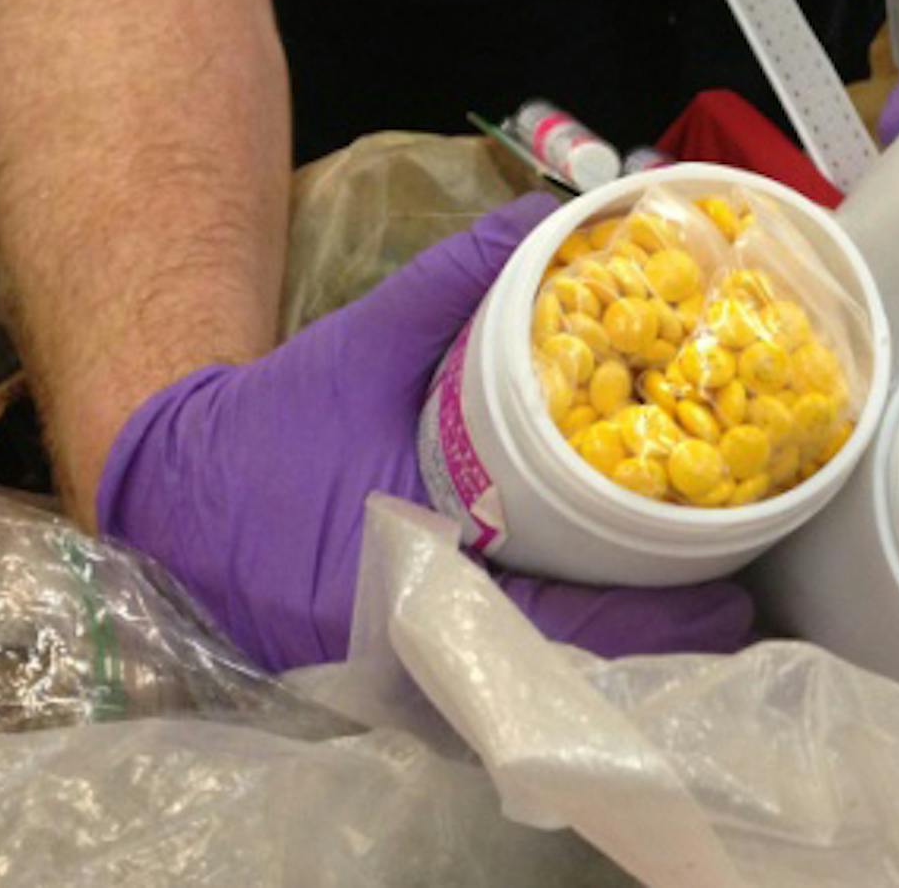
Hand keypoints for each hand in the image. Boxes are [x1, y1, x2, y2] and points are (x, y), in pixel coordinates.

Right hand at [99, 195, 753, 671]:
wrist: (166, 487)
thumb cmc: (263, 424)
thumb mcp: (361, 345)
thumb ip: (457, 281)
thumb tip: (555, 214)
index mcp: (402, 587)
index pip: (564, 630)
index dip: (656, 619)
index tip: (729, 600)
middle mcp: (407, 656)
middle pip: (570, 672)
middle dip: (656, 640)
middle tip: (732, 601)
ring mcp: (401, 679)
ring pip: (541, 683)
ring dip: (618, 650)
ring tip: (695, 605)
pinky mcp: (395, 678)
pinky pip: (502, 679)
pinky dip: (563, 653)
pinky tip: (614, 618)